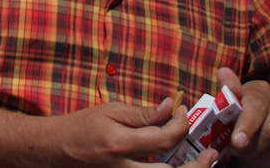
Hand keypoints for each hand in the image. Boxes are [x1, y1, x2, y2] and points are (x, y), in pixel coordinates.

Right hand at [53, 96, 216, 167]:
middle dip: (198, 165)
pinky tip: (180, 165)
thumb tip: (169, 107)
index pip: (163, 138)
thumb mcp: (110, 111)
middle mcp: (125, 167)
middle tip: (212, 154)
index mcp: (121, 144)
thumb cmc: (81, 126)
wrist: (57, 149)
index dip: (180, 124)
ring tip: (204, 163)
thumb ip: (141, 113)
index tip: (183, 111)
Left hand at [217, 67, 269, 167]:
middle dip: (252, 147)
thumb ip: (227, 92)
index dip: (247, 125)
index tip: (237, 142)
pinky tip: (266, 160)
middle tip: (239, 152)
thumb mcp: (226, 107)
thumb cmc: (236, 119)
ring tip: (251, 156)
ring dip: (263, 158)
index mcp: (261, 90)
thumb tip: (224, 72)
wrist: (254, 133)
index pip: (257, 105)